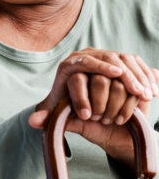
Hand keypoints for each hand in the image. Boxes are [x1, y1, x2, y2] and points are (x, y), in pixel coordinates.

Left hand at [30, 49, 158, 167]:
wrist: (94, 111)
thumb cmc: (75, 114)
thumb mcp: (62, 117)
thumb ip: (48, 119)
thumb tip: (33, 122)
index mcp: (69, 66)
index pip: (83, 62)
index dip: (99, 66)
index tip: (114, 75)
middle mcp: (87, 56)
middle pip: (108, 58)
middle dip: (124, 75)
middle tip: (136, 91)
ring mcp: (106, 56)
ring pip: (125, 60)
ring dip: (137, 77)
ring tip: (144, 95)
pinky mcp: (123, 61)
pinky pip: (136, 63)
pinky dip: (145, 77)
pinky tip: (150, 92)